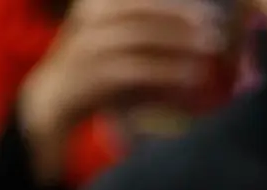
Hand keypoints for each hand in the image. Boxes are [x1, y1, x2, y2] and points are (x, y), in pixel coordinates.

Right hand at [18, 0, 218, 177]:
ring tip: (209, 50)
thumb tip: (197, 44)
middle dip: (183, 18)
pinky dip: (166, 70)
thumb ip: (152, 43)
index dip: (177, 4)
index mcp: (99, 4)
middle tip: (216, 30)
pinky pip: (136, 67)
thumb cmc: (94, 78)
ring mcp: (89, 43)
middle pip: (144, 9)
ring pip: (141, 34)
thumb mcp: (123, 51)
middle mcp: (92, 16)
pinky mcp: (91, 73)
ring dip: (178, 41)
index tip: (210, 12)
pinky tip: (191, 76)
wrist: (50, 103)